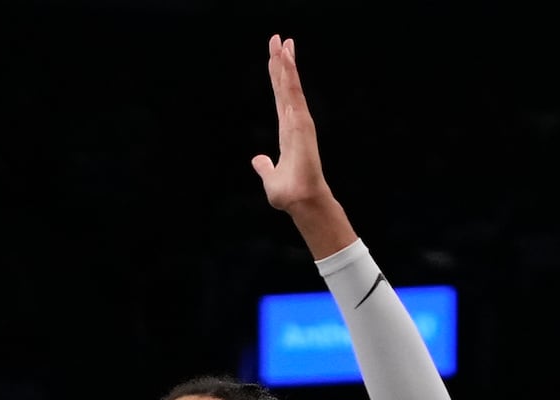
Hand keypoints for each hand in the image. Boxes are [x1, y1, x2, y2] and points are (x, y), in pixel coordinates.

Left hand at [250, 36, 330, 213]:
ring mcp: (299, 121)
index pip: (280, 97)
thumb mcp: (270, 177)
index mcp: (286, 130)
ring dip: (286, 63)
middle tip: (278, 38)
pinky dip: (290, 76)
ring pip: (290, 86)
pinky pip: (294, 95)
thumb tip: (257, 160)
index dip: (278, 77)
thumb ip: (265, 167)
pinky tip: (286, 60)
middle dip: (282, 61)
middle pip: (285, 86)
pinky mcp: (301, 123)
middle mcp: (294, 121)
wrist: (300, 201)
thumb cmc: (289, 193)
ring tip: (283, 41)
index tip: (276, 57)